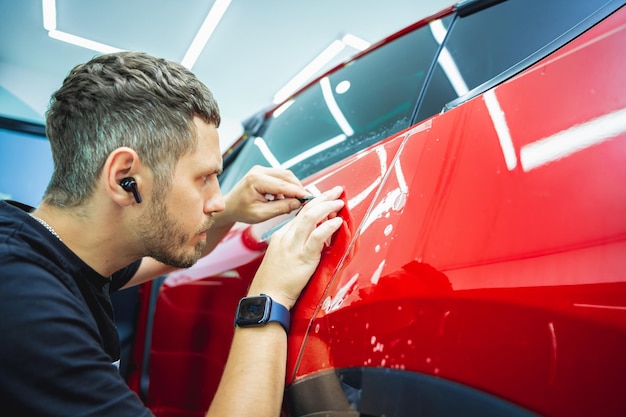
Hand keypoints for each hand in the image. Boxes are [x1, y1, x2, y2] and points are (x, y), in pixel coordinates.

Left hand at [217, 165, 307, 225]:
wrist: (230, 206)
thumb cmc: (241, 211)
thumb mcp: (261, 214)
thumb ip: (280, 208)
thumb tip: (297, 203)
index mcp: (256, 180)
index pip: (283, 185)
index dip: (298, 192)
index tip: (309, 198)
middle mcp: (259, 171)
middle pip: (287, 176)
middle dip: (297, 189)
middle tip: (304, 202)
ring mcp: (261, 170)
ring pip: (286, 176)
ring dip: (292, 188)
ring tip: (292, 203)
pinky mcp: (264, 172)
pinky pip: (281, 177)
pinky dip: (286, 187)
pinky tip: (285, 199)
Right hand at [247, 186, 344, 308]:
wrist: (267, 296)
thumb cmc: (276, 280)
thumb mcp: (283, 255)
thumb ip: (297, 244)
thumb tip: (316, 235)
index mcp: (282, 235)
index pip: (301, 213)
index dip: (317, 203)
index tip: (327, 198)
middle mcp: (287, 236)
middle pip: (306, 210)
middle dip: (323, 197)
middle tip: (337, 190)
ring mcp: (294, 246)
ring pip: (311, 218)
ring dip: (328, 207)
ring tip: (340, 202)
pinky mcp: (303, 257)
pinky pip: (317, 237)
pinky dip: (329, 227)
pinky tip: (338, 222)